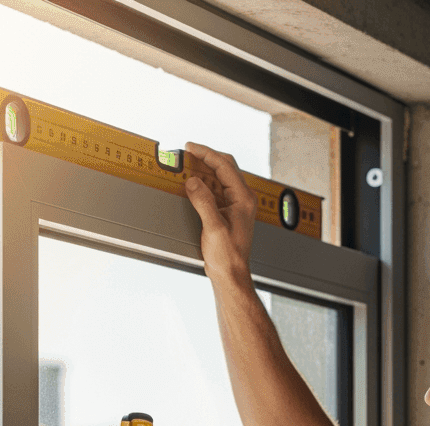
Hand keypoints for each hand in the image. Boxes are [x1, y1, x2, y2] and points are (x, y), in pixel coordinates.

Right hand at [184, 141, 256, 284]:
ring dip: (203, 171)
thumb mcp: (213, 227)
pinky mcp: (227, 212)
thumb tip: (193, 181)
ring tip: (186, 167)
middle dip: (205, 158)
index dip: (206, 153)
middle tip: (187, 153)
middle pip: (224, 168)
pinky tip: (192, 185)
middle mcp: (242, 199)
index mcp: (243, 198)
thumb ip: (203, 201)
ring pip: (219, 178)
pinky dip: (203, 184)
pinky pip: (215, 191)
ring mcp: (236, 205)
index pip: (225, 165)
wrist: (230, 274)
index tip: (191, 147)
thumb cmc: (228, 256)